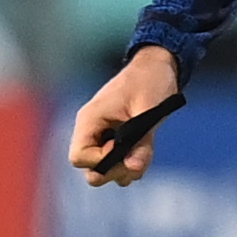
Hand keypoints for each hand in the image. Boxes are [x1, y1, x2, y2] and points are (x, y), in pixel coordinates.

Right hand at [68, 43, 182, 185]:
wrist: (157, 66)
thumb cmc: (150, 81)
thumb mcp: (149, 111)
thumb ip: (142, 142)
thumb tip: (133, 169)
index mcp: (90, 119)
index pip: (79, 157)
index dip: (102, 161)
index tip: (124, 149)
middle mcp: (91, 130)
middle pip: (90, 168)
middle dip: (114, 171)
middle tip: (138, 157)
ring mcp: (102, 136)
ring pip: (104, 170)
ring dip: (125, 169)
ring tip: (144, 151)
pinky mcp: (114, 140)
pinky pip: (116, 163)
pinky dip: (131, 163)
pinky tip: (145, 149)